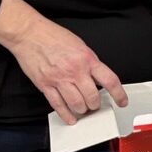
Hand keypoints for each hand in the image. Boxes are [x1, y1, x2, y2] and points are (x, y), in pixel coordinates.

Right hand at [7, 16, 127, 124]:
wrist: (29, 34)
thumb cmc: (53, 36)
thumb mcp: (81, 46)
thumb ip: (90, 63)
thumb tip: (98, 78)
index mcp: (87, 59)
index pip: (110, 81)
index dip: (119, 94)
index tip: (122, 101)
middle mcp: (75, 70)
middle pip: (92, 97)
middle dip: (96, 104)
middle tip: (95, 104)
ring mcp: (59, 79)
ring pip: (76, 104)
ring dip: (82, 110)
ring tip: (84, 109)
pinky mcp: (45, 85)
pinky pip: (58, 105)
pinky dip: (66, 115)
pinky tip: (70, 118)